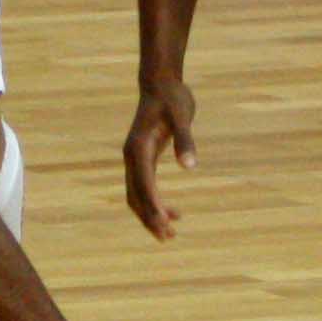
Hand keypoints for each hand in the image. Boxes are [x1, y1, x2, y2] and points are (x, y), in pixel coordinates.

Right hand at [122, 77, 197, 238]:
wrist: (160, 82)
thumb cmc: (172, 98)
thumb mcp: (182, 116)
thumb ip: (185, 140)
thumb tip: (190, 167)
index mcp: (138, 147)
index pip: (143, 184)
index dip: (152, 206)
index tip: (163, 225)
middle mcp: (132, 156)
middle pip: (135, 195)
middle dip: (149, 218)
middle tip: (168, 237)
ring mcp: (135, 158)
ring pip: (137, 195)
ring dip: (150, 215)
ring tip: (171, 232)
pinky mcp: (143, 158)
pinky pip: (145, 187)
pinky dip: (155, 202)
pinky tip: (174, 212)